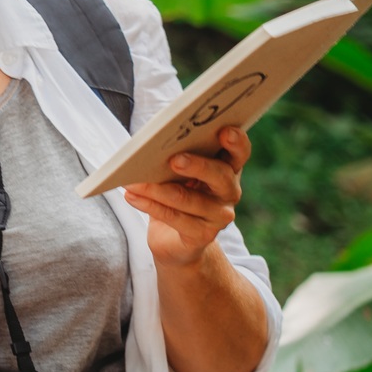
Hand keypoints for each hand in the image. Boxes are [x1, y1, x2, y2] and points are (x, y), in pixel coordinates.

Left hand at [123, 125, 248, 268]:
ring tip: (134, 181)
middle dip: (197, 166)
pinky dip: (149, 205)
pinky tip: (131, 196)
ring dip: (157, 189)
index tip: (224, 131)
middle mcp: (229, 192)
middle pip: (220, 175)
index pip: (239, 153)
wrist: (176, 240)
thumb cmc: (176, 193)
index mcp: (227, 168)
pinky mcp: (202, 235)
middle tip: (174, 159)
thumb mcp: (177, 173)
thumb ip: (175, 157)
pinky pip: (175, 218)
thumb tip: (149, 146)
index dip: (236, 142)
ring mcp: (219, 216)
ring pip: (189, 199)